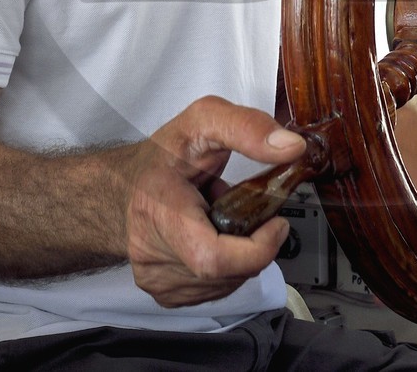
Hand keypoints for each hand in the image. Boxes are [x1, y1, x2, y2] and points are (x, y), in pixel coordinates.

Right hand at [123, 95, 305, 306]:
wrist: (125, 186)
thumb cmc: (163, 156)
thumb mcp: (204, 121)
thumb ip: (247, 127)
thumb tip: (291, 147)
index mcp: (158, 208)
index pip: (212, 259)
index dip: (257, 249)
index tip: (275, 223)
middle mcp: (150, 251)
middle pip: (229, 271)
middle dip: (251, 242)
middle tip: (239, 208)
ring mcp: (156, 278)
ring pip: (228, 284)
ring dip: (240, 255)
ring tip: (220, 220)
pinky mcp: (164, 293)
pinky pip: (216, 291)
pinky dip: (228, 268)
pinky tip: (211, 239)